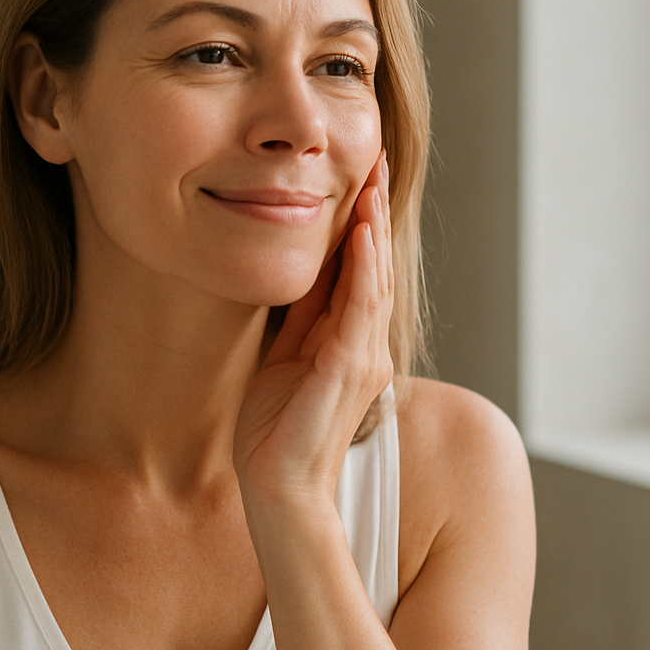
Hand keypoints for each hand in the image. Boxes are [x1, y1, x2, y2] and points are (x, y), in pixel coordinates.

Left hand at [233, 152, 393, 511]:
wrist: (279, 490)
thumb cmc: (276, 433)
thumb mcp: (284, 357)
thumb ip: (301, 319)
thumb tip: (302, 272)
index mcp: (351, 343)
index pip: (359, 271)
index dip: (359, 223)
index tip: (356, 177)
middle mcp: (367, 346)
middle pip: (373, 266)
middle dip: (372, 211)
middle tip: (371, 159)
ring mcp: (364, 357)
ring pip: (373, 278)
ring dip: (372, 227)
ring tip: (369, 182)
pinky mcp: (349, 369)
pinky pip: (362, 306)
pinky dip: (363, 265)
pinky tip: (361, 231)